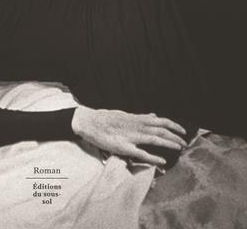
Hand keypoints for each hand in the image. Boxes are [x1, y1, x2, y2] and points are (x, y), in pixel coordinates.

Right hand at [72, 106, 187, 166]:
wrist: (90, 122)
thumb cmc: (106, 118)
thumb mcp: (125, 114)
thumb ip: (140, 116)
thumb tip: (153, 115)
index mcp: (137, 118)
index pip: (160, 120)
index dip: (173, 125)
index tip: (183, 130)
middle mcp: (137, 125)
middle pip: (161, 130)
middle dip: (175, 136)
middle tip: (185, 143)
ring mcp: (131, 136)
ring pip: (155, 139)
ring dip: (169, 143)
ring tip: (179, 148)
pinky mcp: (124, 147)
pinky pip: (141, 153)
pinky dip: (153, 157)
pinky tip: (162, 161)